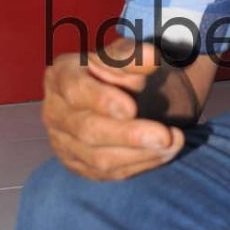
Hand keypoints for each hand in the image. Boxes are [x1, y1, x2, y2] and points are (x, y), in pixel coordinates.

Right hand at [43, 37, 186, 180]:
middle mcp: (55, 111)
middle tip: (166, 136)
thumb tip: (152, 57)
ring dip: (140, 154)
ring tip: (173, 143)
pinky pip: (108, 173)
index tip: (132, 108)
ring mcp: (62, 142)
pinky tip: (163, 154)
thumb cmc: (119, 71)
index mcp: (61, 74)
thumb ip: (134, 56)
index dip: (102, 100)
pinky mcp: (78, 165)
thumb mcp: (125, 56)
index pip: (75, 89)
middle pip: (87, 129)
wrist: (118, 95)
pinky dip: (139, 165)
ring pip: (98, 158)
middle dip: (129, 135)